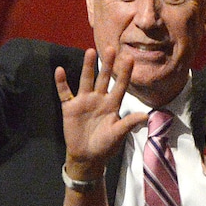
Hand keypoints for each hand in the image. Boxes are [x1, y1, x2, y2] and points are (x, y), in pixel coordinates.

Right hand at [56, 47, 147, 177]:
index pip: (120, 85)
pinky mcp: (70, 107)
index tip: (130, 58)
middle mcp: (99, 99)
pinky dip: (61, 82)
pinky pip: (65, 92)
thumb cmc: (105, 146)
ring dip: (88, 67)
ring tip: (90, 51)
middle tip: (111, 48)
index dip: (125, 73)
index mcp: (112, 105)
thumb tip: (145, 116)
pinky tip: (59, 71)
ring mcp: (84, 102)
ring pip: (86, 80)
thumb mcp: (118, 135)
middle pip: (104, 78)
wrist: (87, 157)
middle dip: (108, 64)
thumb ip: (129, 124)